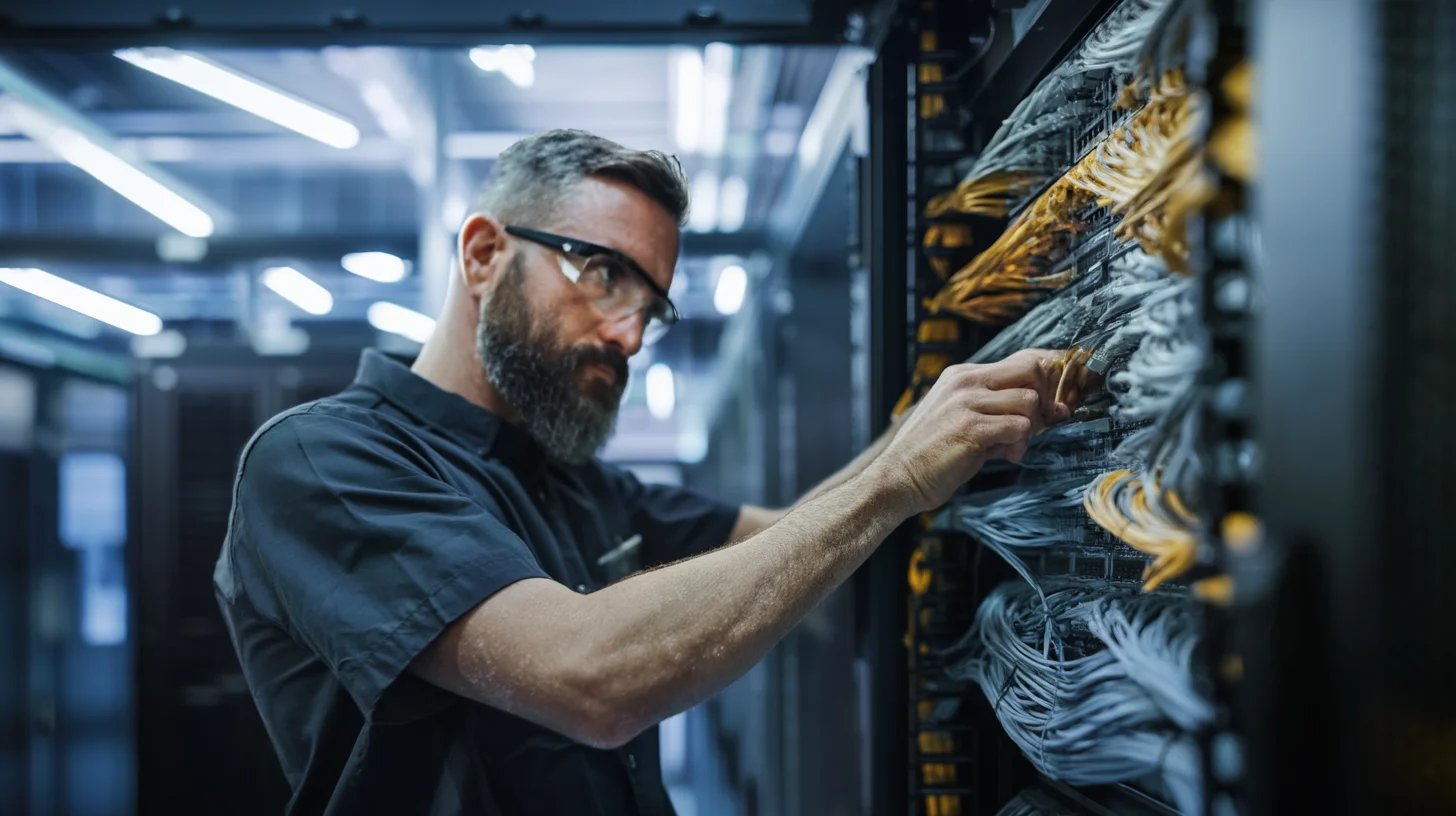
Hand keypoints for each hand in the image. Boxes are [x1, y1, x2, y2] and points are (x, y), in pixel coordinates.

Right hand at [871, 349, 1075, 514]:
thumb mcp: (964, 419)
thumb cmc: (933, 453)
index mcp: (963, 374)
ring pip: (1029, 401)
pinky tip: (1003, 455)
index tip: (1055, 399)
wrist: (898, 478)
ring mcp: (967, 402)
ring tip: (1009, 445)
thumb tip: (1055, 410)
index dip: (1046, 378)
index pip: (1021, 360)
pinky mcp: (971, 427)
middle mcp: (965, 381)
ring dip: (1028, 427)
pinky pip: (1019, 428)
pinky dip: (1019, 445)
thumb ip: (1002, 410)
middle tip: (1029, 427)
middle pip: (1031, 371)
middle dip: (1041, 401)